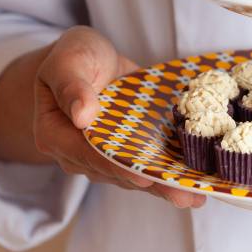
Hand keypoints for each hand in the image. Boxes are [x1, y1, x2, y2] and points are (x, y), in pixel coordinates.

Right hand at [33, 26, 204, 208]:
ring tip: (195, 195)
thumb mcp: (69, 59)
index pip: (89, 154)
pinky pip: (146, 168)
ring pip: (134, 177)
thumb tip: (82, 115)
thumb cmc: (76, 56)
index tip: (144, 177)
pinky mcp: (125, 154)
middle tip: (182, 194)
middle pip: (116, 172)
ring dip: (165, 186)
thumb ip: (71, 85)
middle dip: (151, 184)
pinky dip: (169, 177)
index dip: (118, 166)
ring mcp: (103, 158)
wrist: (92, 61)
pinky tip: (194, 188)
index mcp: (55, 134)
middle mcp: (77, 154)